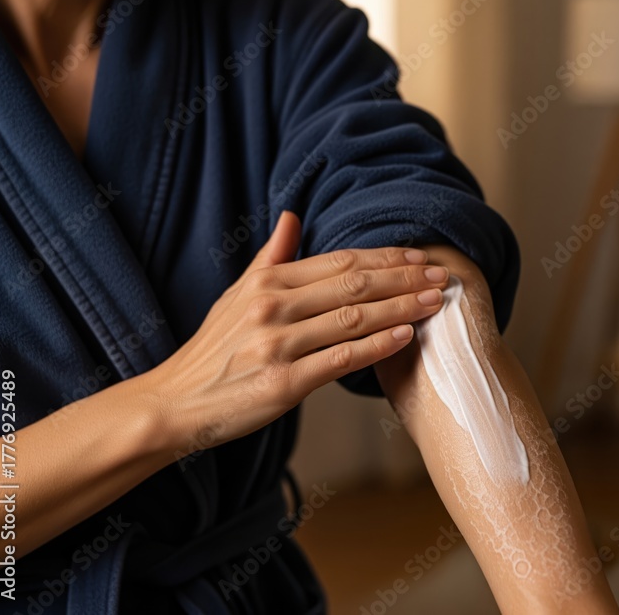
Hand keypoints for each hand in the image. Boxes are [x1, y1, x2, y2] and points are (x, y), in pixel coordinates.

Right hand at [146, 211, 446, 453]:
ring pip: (353, 318)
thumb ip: (271, 256)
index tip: (420, 255)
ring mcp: (277, 344)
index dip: (385, 257)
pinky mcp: (283, 383)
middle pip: (354, 284)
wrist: (175, 402)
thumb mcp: (236, 294)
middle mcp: (272, 306)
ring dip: (401, 308)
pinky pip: (340, 359)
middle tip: (443, 275)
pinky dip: (377, 346)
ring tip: (435, 302)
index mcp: (267, 280)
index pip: (340, 261)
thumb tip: (293, 216)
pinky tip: (406, 336)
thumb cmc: (212, 350)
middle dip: (404, 277)